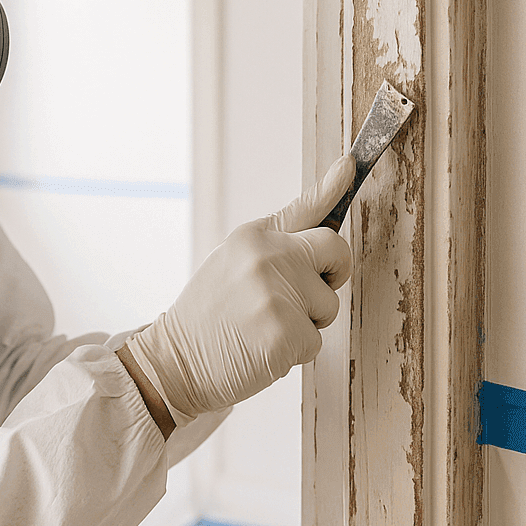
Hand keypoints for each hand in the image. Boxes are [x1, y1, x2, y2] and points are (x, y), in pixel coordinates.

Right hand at [123, 156, 354, 424]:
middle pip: (336, 251)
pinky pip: (316, 341)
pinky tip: (262, 349)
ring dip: (306, 322)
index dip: (334, 186)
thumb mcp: (234, 259)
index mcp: (253, 236)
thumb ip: (280, 236)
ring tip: (263, 326)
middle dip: (330, 275)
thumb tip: (327, 198)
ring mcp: (276, 295)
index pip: (306, 208)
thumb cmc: (211, 312)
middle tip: (296, 296)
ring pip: (329, 305)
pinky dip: (294, 353)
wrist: (174, 362)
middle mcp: (267, 257)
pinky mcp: (285, 334)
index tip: (351, 163)